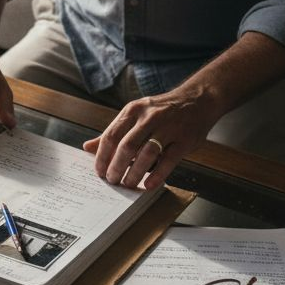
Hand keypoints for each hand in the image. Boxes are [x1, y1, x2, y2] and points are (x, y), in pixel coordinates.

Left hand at [82, 84, 225, 190]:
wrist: (197, 100)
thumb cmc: (161, 111)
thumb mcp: (135, 115)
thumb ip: (114, 132)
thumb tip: (87, 147)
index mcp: (133, 111)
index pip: (111, 135)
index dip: (102, 157)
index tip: (99, 172)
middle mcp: (149, 117)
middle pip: (126, 146)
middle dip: (116, 167)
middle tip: (112, 181)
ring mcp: (169, 127)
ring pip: (146, 154)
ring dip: (134, 173)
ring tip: (128, 184)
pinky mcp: (185, 140)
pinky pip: (168, 161)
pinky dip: (157, 175)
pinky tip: (149, 185)